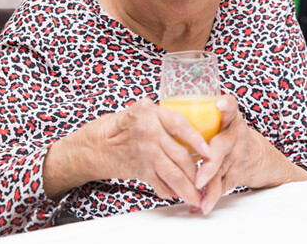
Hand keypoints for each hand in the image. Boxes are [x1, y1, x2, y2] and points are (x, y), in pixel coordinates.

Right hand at [43, 98, 209, 206]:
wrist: (97, 144)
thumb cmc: (126, 125)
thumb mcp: (146, 110)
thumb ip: (167, 118)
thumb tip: (198, 127)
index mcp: (152, 114)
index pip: (180, 125)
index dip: (196, 139)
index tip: (209, 151)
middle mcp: (148, 133)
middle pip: (179, 156)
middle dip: (197, 172)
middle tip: (209, 180)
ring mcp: (144, 154)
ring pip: (172, 174)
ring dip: (187, 187)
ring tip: (198, 196)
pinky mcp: (140, 170)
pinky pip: (160, 183)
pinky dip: (172, 190)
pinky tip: (180, 192)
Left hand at [194, 95, 306, 213]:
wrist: (252, 153)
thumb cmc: (223, 132)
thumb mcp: (219, 118)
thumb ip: (197, 114)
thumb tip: (157, 107)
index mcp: (229, 118)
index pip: (230, 106)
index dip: (226, 105)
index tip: (219, 104)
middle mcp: (235, 136)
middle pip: (222, 147)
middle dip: (210, 164)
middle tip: (199, 177)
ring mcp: (238, 157)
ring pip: (222, 172)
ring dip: (210, 188)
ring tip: (200, 200)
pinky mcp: (236, 174)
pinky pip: (222, 186)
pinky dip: (211, 197)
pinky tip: (202, 206)